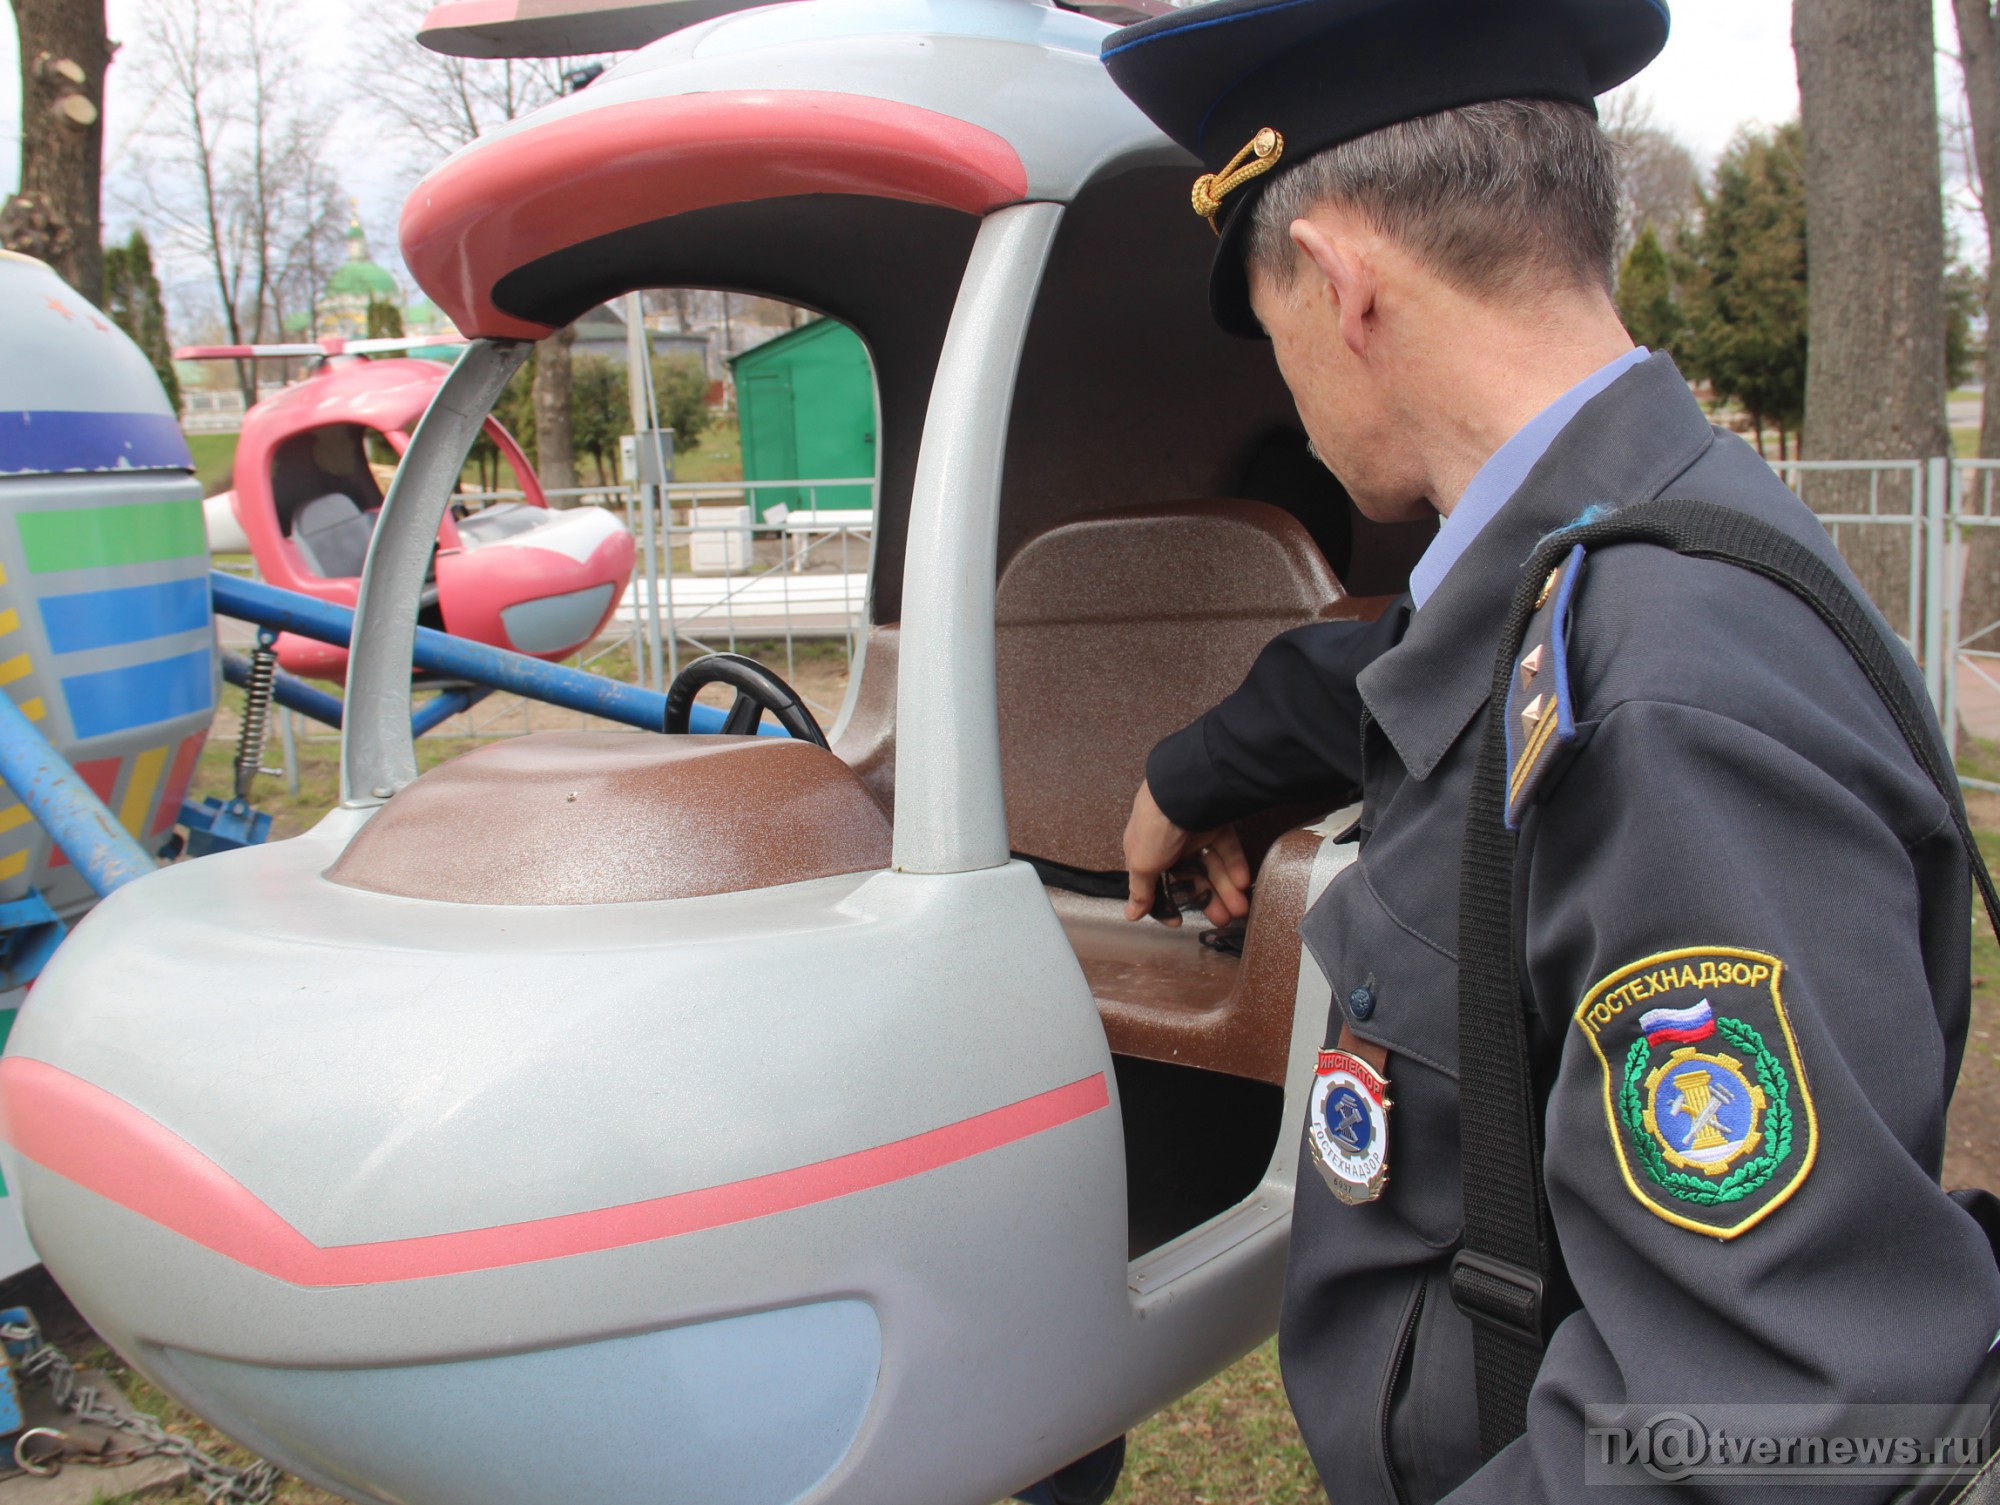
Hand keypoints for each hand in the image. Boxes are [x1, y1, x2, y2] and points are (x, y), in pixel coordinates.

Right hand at [1122, 780, 1252, 928]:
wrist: (1184, 793)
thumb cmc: (1155, 826)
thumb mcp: (1142, 863)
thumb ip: (1139, 891)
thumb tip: (1131, 914)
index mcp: (1147, 852)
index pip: (1159, 884)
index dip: (1170, 903)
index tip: (1179, 921)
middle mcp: (1170, 844)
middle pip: (1192, 878)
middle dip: (1208, 901)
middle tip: (1223, 919)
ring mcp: (1194, 833)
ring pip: (1213, 867)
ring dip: (1227, 889)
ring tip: (1240, 908)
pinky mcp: (1216, 824)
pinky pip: (1227, 849)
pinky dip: (1235, 866)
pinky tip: (1241, 882)